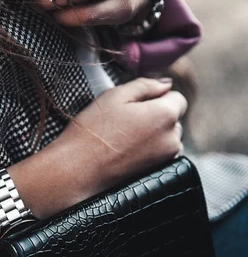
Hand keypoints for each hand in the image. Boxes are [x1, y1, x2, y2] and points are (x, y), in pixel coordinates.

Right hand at [55, 77, 186, 199]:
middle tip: (126, 120)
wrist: (78, 169)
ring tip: (124, 137)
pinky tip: (127, 150)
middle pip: (173, 119)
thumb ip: (146, 85)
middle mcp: (173, 138)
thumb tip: (166, 83)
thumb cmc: (93, 129)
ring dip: (154, 134)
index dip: (157, 97)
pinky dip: (149, 150)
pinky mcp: (158, 172)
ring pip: (168, 137)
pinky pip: (161, 153)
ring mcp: (167, 158)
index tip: (135, 104)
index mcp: (165, 115)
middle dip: (157, 115)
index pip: (177, 98)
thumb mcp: (115, 96)